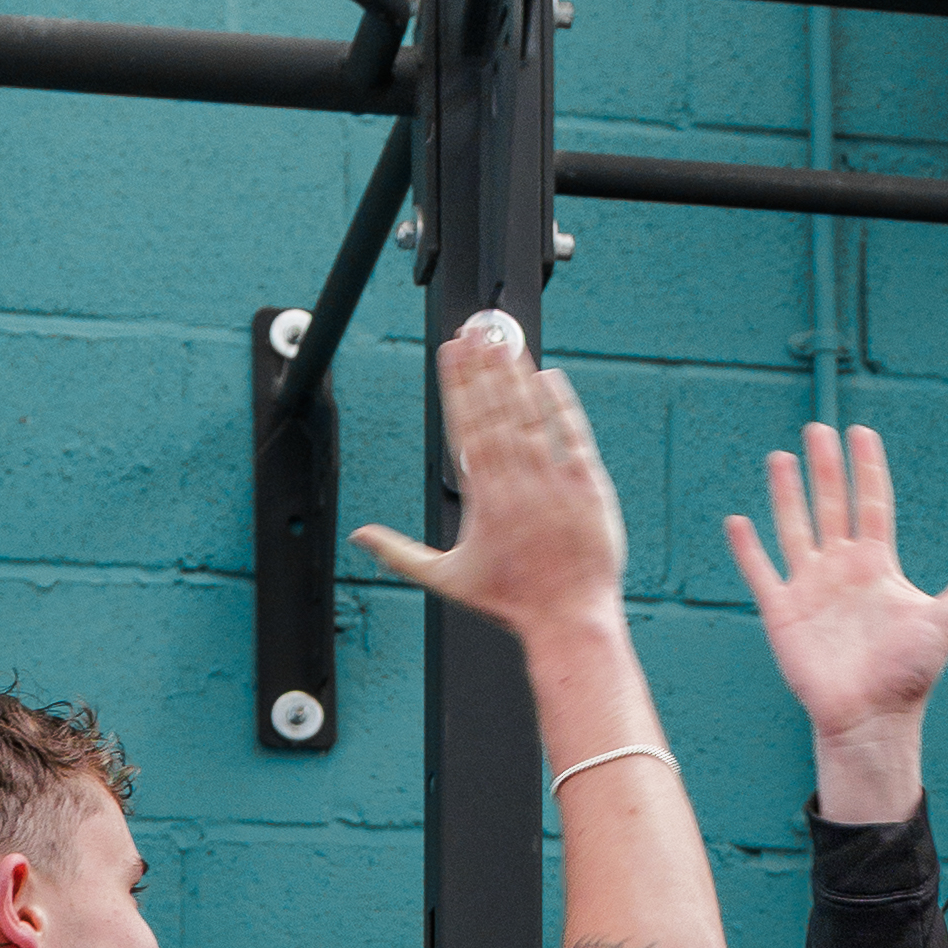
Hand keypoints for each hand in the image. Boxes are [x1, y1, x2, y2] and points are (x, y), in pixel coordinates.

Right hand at [352, 315, 626, 646]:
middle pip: (496, 411)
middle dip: (483, 367)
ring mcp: (554, 482)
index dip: (458, 384)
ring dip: (517, 376)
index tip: (451, 350)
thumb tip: (359, 537)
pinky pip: (573, 436)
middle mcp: (517, 484)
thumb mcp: (446, 579)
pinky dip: (561, 405)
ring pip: (531, 416)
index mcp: (483, 499)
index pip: (466, 426)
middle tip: (475, 328)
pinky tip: (548, 376)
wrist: (569, 619)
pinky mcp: (588, 487)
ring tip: (505, 341)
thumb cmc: (509, 602)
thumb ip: (399, 552)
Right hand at [725, 427, 947, 791]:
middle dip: (825, 467)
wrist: (872, 718)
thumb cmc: (910, 674)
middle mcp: (842, 570)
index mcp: (878, 566)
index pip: (872, 504)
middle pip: (831, 505)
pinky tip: (737, 520)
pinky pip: (761, 573)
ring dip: (786, 494)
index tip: (862, 433)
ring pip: (795, 528)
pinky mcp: (784, 614)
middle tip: (818, 427)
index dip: (868, 469)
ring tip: (780, 457)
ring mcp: (811, 590)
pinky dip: (748, 549)